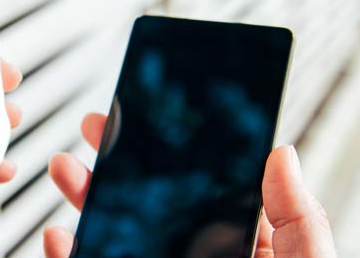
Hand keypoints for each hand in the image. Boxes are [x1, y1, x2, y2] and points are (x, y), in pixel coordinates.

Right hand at [41, 113, 336, 257]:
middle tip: (93, 128)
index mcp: (248, 253)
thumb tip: (280, 151)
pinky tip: (61, 239)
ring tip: (66, 172)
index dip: (177, 155)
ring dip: (90, 207)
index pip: (208, 194)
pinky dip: (73, 257)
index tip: (149, 115)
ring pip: (119, 245)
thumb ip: (298, 216)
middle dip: (120, 171)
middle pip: (154, 213)